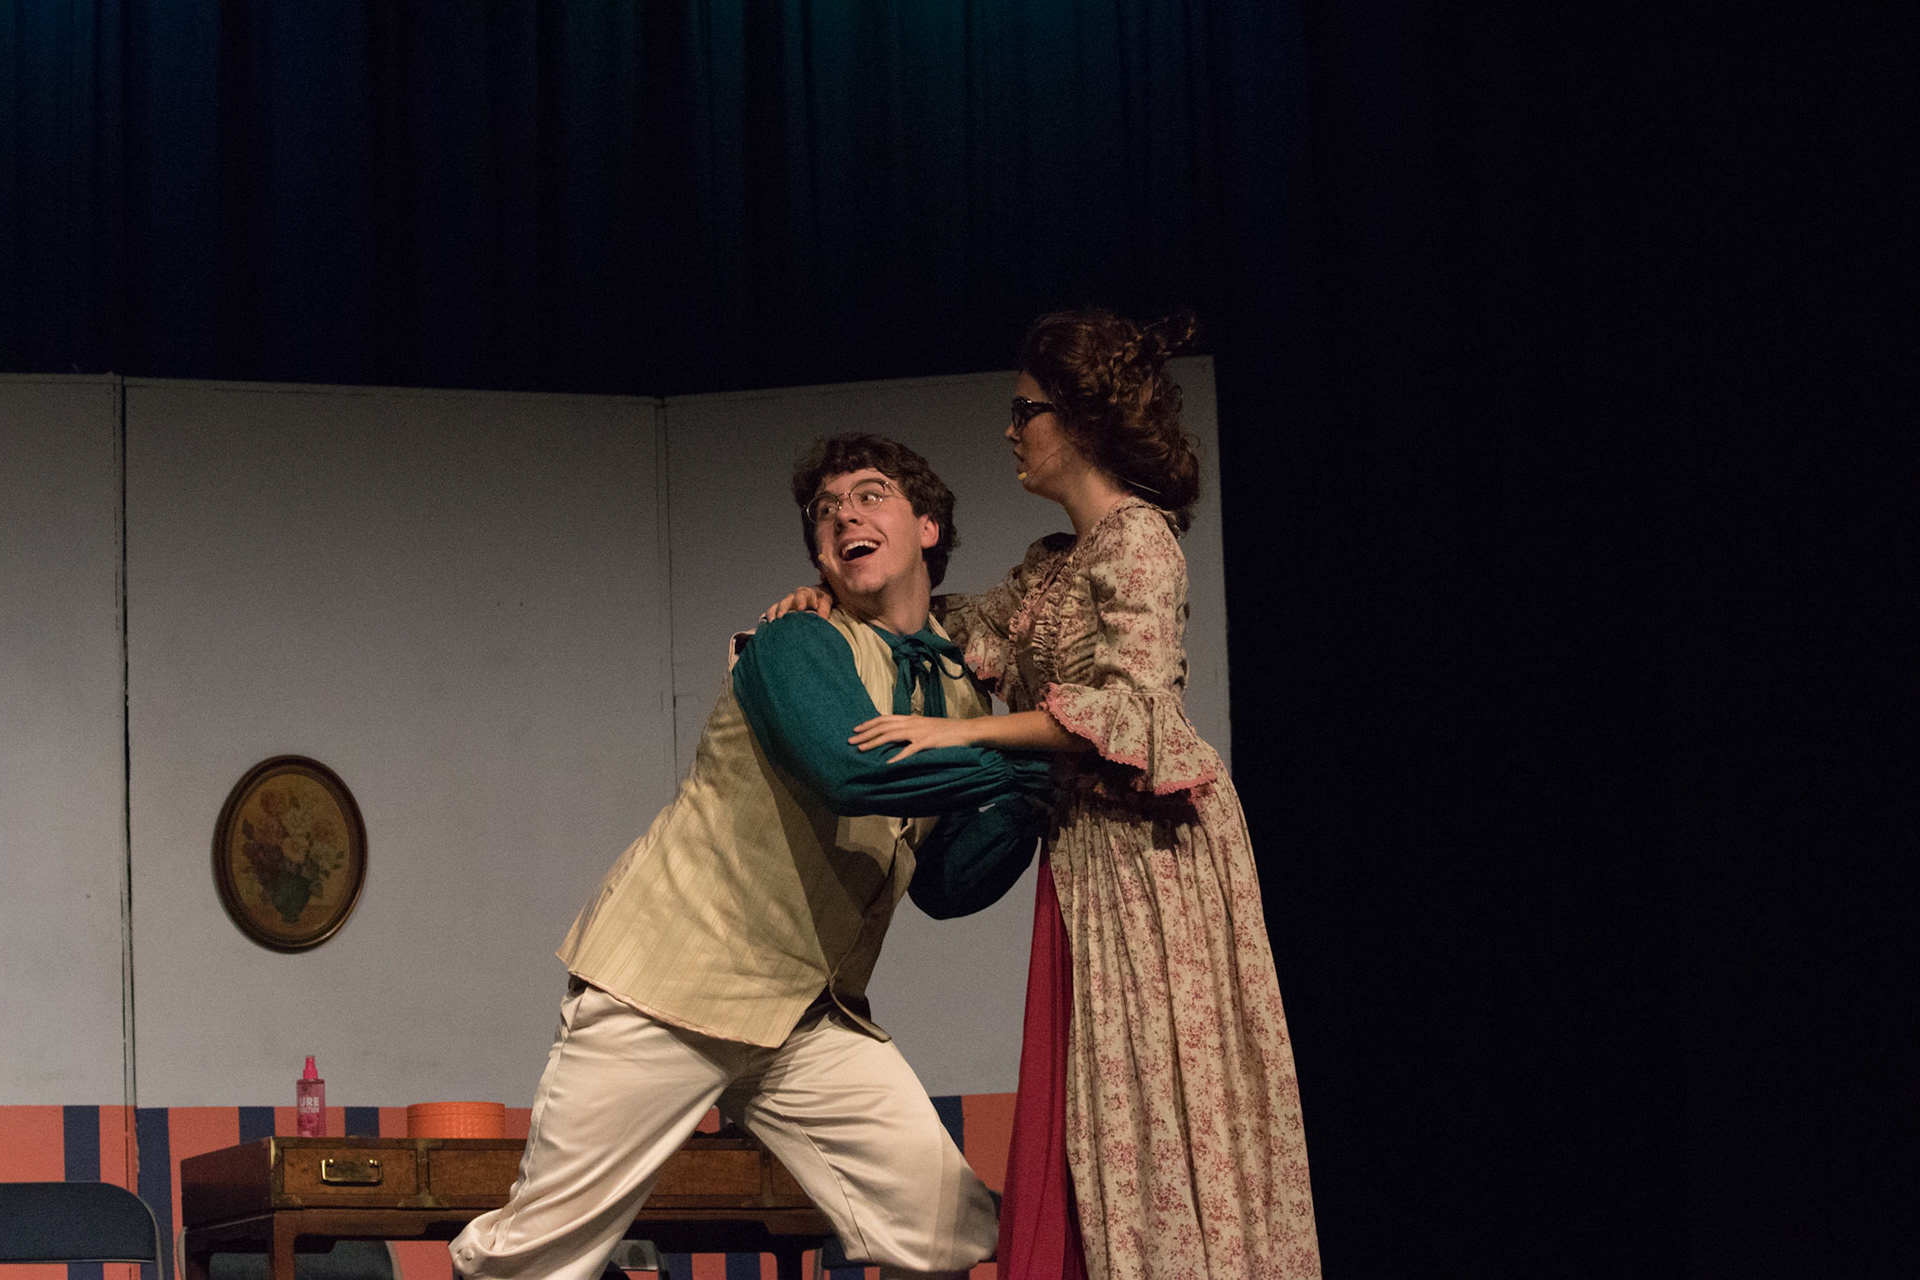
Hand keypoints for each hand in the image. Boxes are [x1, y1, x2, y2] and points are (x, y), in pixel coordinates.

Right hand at [761, 585, 834, 622]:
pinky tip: (768, 624)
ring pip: (777, 606)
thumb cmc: (821, 601)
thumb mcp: (825, 602)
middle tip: (781, 617)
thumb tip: (823, 618)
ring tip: (772, 622)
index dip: (800, 601)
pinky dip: (769, 616)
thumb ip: (824, 610)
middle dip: (783, 609)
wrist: (817, 599)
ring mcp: (786, 603)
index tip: (800, 608)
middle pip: (786, 601)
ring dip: (774, 613)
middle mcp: (793, 597)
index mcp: (805, 593)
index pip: (802, 595)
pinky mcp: (780, 609)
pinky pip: (772, 611)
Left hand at [850, 714, 980, 761]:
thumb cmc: (947, 732)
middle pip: (884, 726)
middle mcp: (913, 723)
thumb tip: (896, 738)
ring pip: (892, 735)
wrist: (968, 730)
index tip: (855, 729)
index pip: (885, 719)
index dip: (869, 723)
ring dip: (875, 742)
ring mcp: (920, 732)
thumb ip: (911, 731)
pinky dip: (899, 756)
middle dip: (865, 733)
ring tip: (861, 749)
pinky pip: (911, 750)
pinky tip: (888, 763)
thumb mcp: (925, 728)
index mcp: (911, 719)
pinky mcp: (929, 742)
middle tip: (850, 741)